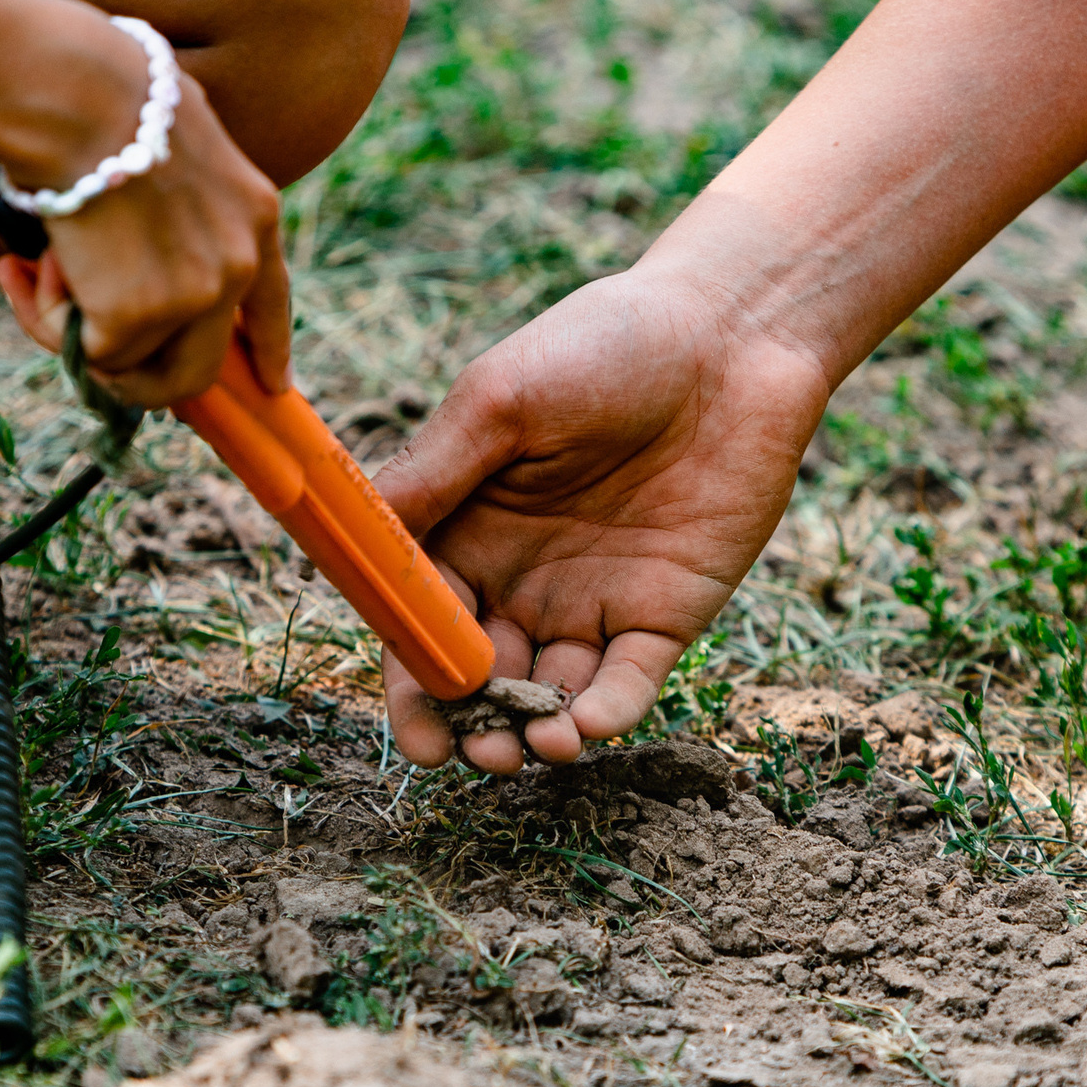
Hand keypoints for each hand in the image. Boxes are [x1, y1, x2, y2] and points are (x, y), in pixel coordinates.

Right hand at [0, 73, 288, 408]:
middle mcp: (237, 263)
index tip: (275, 385)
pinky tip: (29, 266)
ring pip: (129, 365)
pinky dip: (45, 318)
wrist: (72, 93)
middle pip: (198, 368)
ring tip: (35, 268)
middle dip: (138, 376)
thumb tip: (137, 245)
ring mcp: (194, 296)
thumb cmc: (99, 94)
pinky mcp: (139, 316)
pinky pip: (86, 352)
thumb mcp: (169, 140)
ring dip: (72, 327)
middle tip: (82, 348)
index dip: (269, 349)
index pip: (273, 301)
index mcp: (255, 214)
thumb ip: (176, 197)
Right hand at [375, 269, 831, 772]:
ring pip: (552, 692)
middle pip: (482, 675)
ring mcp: (594, 601)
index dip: (413, 679)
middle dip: (472, 724)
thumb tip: (355, 541)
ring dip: (537, 731)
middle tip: (474, 751)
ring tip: (537, 744)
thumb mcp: (499, 399)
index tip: (414, 723)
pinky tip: (589, 723)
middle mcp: (523, 578)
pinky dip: (606, 712)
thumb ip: (432, 475)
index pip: (424, 622)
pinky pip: (628, 682)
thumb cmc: (605, 345)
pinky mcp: (666, 615)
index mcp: (468, 529)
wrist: (731, 335)